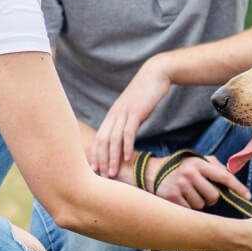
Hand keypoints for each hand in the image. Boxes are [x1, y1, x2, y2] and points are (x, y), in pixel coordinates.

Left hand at [94, 56, 171, 177]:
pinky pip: (129, 132)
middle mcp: (114, 114)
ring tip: (113, 172)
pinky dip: (127, 146)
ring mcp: (124, 112)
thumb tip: (125, 136)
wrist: (156, 74)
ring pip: (114, 139)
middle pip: (103, 140)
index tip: (95, 170)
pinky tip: (128, 158)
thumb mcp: (133, 108)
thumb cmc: (146, 93)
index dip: (96, 154)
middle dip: (101, 160)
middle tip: (102, 176)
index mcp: (112, 115)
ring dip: (112, 157)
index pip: (99, 137)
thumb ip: (127, 121)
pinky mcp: (136, 111)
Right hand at [147, 154, 250, 208]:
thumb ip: (215, 166)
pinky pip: (190, 210)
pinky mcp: (171, 197)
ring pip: (201, 205)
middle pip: (213, 196)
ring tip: (189, 194)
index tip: (248, 196)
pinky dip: (188, 208)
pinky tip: (181, 199)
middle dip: (211, 198)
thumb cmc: (182, 167)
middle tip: (202, 192)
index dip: (238, 187)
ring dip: (199, 203)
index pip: (223, 177)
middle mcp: (189, 173)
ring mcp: (179, 186)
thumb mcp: (197, 161)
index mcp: (199, 163)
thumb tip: (231, 176)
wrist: (153, 171)